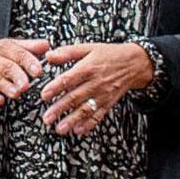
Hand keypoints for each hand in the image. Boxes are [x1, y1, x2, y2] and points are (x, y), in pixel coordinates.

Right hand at [0, 36, 51, 105]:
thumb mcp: (12, 44)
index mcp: (6, 48)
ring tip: (16, 94)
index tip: (38, 71)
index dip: (29, 63)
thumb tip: (47, 46)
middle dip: (17, 77)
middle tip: (26, 85)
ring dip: (5, 87)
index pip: (19, 54)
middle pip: (7, 67)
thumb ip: (31, 46)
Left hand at [37, 41, 155, 135]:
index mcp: (88, 68)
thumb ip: (67, 52)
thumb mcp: (88, 48)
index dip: (55, 88)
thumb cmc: (110, 55)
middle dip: (60, 109)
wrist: (134, 63)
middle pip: (75, 97)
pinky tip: (79, 130)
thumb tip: (48, 55)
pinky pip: (99, 115)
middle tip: (47, 118)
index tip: (44, 95)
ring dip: (72, 120)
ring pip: (86, 109)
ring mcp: (102, 94)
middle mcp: (95, 83)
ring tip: (60, 128)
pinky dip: (89, 124)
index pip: (69, 79)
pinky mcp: (108, 102)